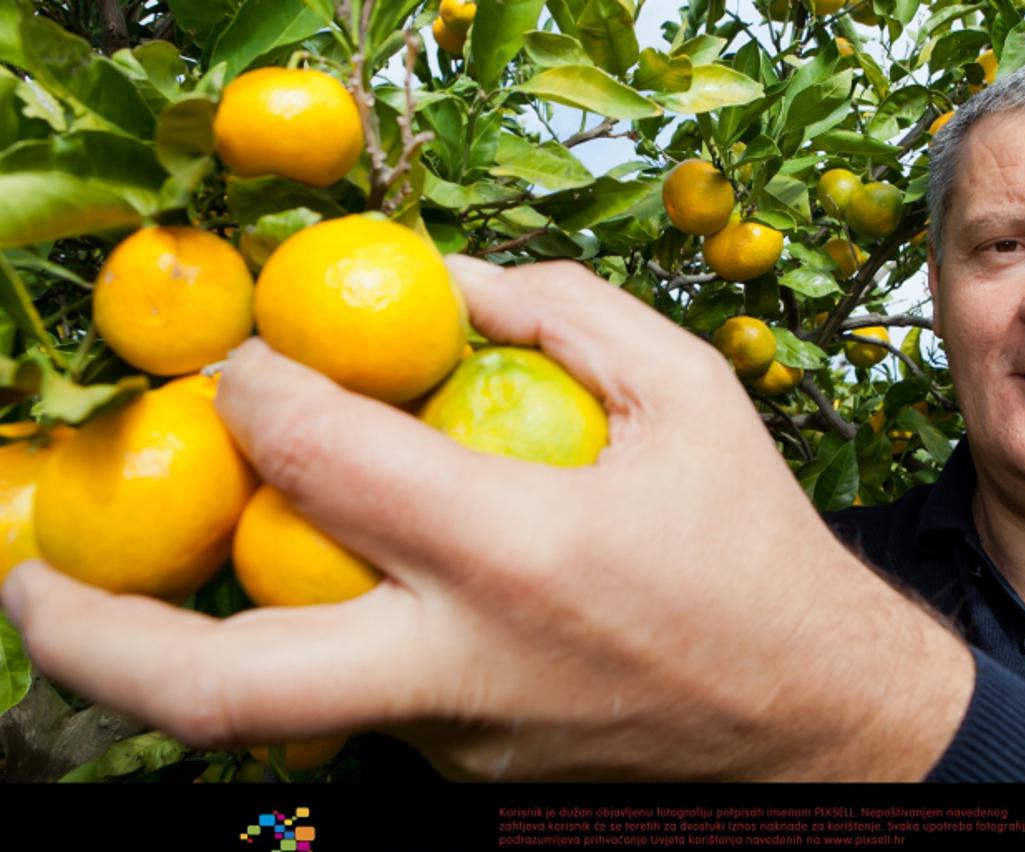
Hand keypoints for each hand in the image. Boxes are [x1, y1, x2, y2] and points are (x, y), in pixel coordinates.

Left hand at [1, 256, 972, 780]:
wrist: (812, 711)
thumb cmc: (755, 546)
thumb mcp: (691, 394)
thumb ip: (562, 313)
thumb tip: (447, 284)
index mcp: (521, 552)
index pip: (326, 462)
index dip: (257, 394)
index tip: (240, 366)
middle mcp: (466, 665)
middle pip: (224, 686)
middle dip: (93, 638)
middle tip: (27, 593)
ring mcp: (455, 740)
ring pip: (283, 706)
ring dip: (191, 646)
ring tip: (166, 577)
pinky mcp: (464, 776)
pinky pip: (363, 703)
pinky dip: (326, 643)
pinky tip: (357, 595)